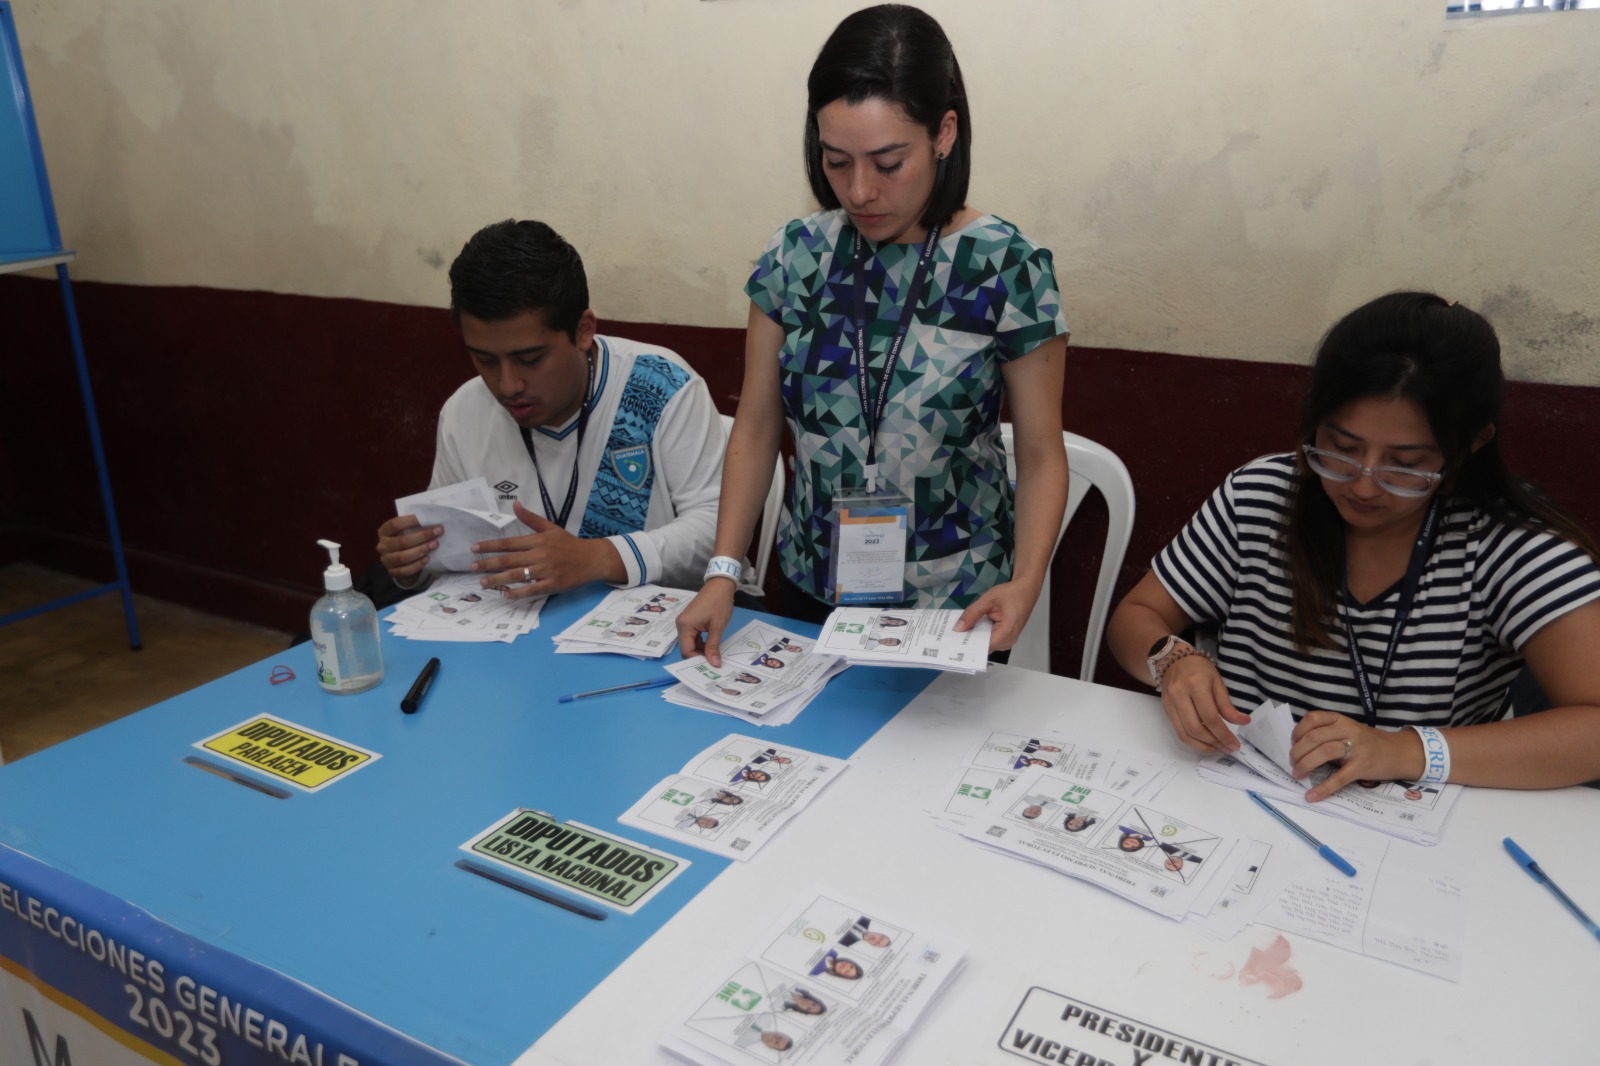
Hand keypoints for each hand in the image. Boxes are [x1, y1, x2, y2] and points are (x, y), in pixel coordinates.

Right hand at [377, 515, 440, 580]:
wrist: (402, 562)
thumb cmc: (407, 541)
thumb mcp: (407, 531)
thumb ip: (415, 526)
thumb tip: (433, 518)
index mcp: (384, 531)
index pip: (395, 524)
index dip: (412, 521)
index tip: (430, 520)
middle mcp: (382, 546)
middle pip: (402, 541)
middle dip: (422, 536)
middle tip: (438, 532)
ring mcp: (386, 560)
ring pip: (403, 557)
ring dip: (421, 550)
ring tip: (435, 544)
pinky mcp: (392, 572)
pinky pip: (405, 570)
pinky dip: (417, 565)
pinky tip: (427, 558)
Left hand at [469, 502, 613, 598]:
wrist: (592, 558)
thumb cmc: (569, 544)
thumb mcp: (550, 528)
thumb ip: (531, 518)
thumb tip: (515, 504)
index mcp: (538, 540)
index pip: (509, 543)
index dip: (490, 545)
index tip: (474, 548)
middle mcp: (540, 555)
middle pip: (509, 560)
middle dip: (488, 563)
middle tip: (472, 567)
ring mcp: (546, 570)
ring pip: (517, 575)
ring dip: (498, 579)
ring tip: (483, 582)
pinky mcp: (553, 584)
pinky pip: (532, 590)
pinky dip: (518, 593)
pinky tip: (506, 595)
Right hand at [676, 580, 736, 665]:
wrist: (720, 585)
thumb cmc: (719, 603)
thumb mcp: (717, 627)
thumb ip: (713, 646)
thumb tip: (714, 664)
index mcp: (685, 626)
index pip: (686, 651)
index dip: (697, 660)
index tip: (710, 666)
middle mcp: (681, 625)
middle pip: (686, 648)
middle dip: (698, 656)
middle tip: (713, 662)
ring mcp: (684, 622)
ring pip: (690, 643)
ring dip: (700, 650)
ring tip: (714, 655)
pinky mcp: (689, 621)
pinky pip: (692, 637)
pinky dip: (700, 643)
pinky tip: (711, 645)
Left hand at [954, 581, 1035, 651]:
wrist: (1025, 590)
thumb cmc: (1010, 593)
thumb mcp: (988, 599)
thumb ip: (972, 613)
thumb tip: (958, 628)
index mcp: (1007, 632)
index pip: (984, 647)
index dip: (969, 644)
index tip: (954, 641)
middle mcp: (1009, 640)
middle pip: (984, 646)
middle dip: (970, 639)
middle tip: (953, 633)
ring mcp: (1008, 640)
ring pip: (986, 644)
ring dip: (976, 636)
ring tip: (962, 628)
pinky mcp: (1006, 637)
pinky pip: (991, 639)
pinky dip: (982, 633)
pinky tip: (974, 626)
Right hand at [1158, 654, 1249, 754]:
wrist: (1174, 660)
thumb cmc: (1199, 670)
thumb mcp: (1217, 683)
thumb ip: (1227, 705)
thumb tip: (1243, 722)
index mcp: (1196, 685)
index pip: (1210, 717)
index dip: (1223, 734)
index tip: (1234, 744)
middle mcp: (1179, 695)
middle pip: (1196, 729)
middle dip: (1214, 743)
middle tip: (1228, 748)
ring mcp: (1170, 704)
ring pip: (1185, 735)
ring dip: (1203, 746)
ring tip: (1218, 748)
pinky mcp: (1166, 711)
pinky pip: (1179, 732)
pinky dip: (1193, 741)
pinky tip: (1205, 742)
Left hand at [1290, 711, 1424, 801]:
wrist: (1398, 752)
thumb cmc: (1367, 742)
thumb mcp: (1347, 729)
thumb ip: (1327, 733)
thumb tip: (1299, 746)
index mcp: (1341, 720)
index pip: (1313, 719)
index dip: (1297, 732)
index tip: (1292, 744)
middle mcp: (1348, 730)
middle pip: (1314, 737)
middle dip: (1297, 752)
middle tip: (1293, 763)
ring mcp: (1356, 748)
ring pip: (1324, 752)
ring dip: (1305, 765)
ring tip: (1298, 774)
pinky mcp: (1362, 767)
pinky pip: (1339, 778)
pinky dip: (1323, 788)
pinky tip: (1312, 795)